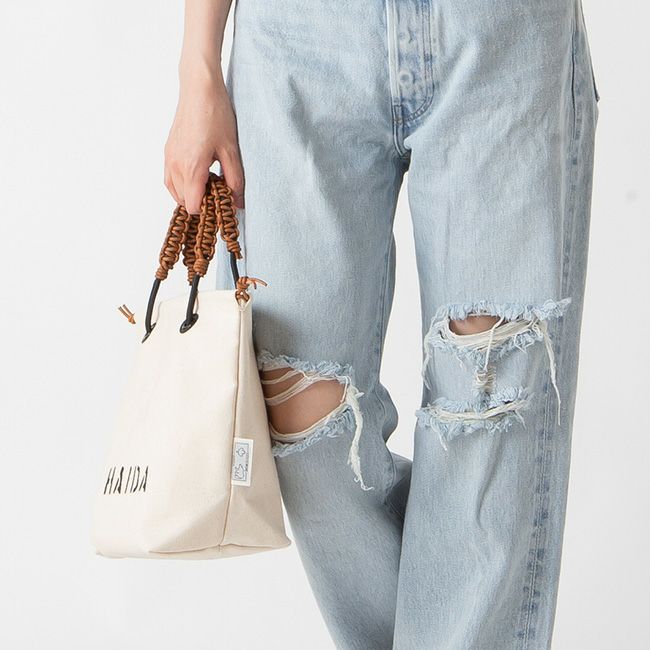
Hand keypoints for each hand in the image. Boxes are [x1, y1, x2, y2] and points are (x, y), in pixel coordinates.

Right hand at [164, 81, 243, 212]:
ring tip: (210, 180)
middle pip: (184, 202)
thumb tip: (238, 203)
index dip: (208, 210)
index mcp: (191, 168)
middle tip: (219, 190)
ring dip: (191, 193)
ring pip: (175, 192)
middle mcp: (175, 166)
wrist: (198, 88)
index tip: (222, 203)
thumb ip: (235, 180)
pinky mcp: (168, 151)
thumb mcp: (231, 150)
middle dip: (201, 201)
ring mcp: (169, 158)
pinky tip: (198, 173)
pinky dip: (181, 183)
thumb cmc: (215, 114)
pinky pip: (170, 178)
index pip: (193, 207)